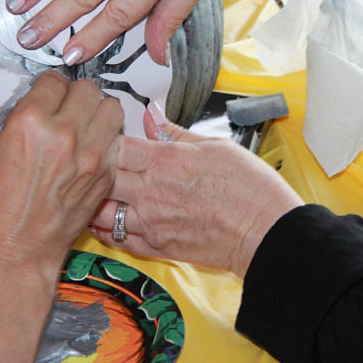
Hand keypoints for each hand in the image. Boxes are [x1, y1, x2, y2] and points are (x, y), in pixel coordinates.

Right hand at [0, 72, 122, 362]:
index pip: (54, 80)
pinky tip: (90, 151)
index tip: (48, 93)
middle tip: (67, 107)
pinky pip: (116, 140)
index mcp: (30, 123)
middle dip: (76, 95)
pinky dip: (106, 140)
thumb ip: (19, 122)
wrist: (16, 254)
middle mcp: (65, 134)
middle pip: (88, 88)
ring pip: (111, 108)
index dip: (49, 86)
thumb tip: (36, 106)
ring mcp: (91, 156)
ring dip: (97, 112)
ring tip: (84, 125)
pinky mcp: (106, 176)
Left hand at [91, 104, 303, 277]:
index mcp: (166, 161)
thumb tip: (151, 115)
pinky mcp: (157, 248)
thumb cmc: (249, 188)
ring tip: (99, 191)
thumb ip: (173, 132)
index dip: (106, 138)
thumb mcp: (214, 145)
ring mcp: (152, 223)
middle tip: (96, 162)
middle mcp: (153, 193)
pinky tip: (108, 218)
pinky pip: (118, 239)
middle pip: (101, 177)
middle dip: (95, 168)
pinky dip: (107, 229)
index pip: (115, 145)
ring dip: (97, 200)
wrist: (267, 233)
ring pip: (101, 211)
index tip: (108, 136)